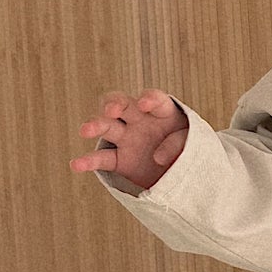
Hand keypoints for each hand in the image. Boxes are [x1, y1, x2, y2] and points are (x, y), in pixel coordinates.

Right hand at [71, 90, 188, 193]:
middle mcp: (140, 120)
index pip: (155, 99)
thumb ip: (178, 143)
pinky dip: (88, 161)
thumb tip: (157, 157)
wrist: (185, 173)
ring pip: (107, 126)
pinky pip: (102, 159)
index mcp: (162, 111)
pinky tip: (76, 164)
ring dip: (95, 124)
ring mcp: (127, 138)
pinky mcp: (119, 159)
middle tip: (112, 110)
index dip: (148, 98)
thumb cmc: (191, 150)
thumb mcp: (194, 143)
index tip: (144, 104)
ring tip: (86, 130)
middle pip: (122, 104)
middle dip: (115, 103)